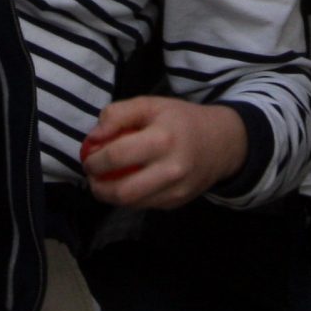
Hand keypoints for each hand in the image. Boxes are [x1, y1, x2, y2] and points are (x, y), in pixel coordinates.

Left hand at [79, 97, 248, 209]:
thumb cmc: (181, 120)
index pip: (117, 156)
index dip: (95, 160)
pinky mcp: (177, 203)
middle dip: (98, 186)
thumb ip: (117, 114)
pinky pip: (143, 205)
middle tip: (92, 176)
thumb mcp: (151, 105)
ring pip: (131, 203)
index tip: (89, 157)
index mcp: (163, 138)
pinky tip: (127, 184)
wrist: (221, 142)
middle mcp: (171, 169)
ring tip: (104, 182)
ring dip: (109, 195)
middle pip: (122, 191)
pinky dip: (129, 197)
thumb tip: (93, 138)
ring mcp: (175, 190)